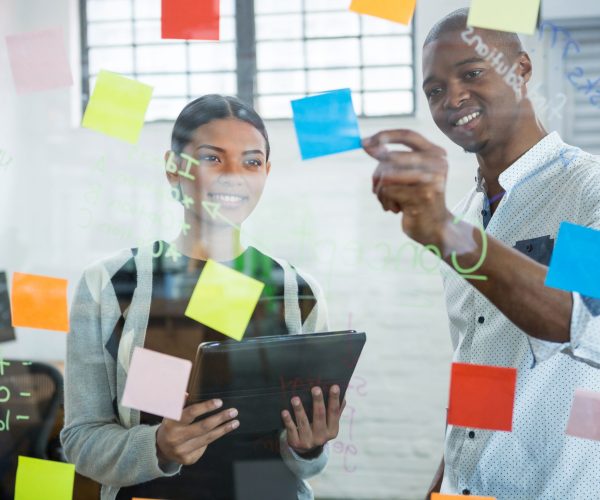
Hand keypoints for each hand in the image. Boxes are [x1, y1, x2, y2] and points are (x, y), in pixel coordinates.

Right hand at [156, 398, 238, 465]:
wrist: (161, 449)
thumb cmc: (171, 425)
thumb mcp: (171, 414)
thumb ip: (179, 404)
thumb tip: (186, 393)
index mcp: (171, 423)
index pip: (191, 413)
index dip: (206, 407)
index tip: (219, 402)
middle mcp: (176, 438)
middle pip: (203, 427)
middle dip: (220, 419)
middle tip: (233, 411)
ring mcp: (181, 450)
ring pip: (208, 439)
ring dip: (223, 430)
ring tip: (235, 422)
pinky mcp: (187, 459)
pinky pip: (204, 448)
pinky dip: (210, 439)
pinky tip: (215, 434)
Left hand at [282, 385, 345, 454]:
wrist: (306, 448)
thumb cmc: (319, 428)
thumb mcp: (329, 423)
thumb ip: (336, 410)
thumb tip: (344, 394)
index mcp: (332, 430)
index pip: (334, 413)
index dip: (334, 400)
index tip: (334, 386)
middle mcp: (321, 437)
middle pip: (319, 417)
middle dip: (318, 402)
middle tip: (315, 389)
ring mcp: (308, 441)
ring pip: (303, 423)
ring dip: (299, 410)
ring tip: (295, 398)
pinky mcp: (296, 443)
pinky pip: (291, 430)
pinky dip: (288, 421)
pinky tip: (284, 412)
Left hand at [363, 129, 452, 248]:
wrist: (434, 227)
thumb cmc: (417, 199)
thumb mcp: (407, 175)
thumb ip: (391, 159)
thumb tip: (365, 143)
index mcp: (435, 154)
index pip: (407, 135)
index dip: (384, 136)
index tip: (363, 142)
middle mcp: (437, 163)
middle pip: (391, 157)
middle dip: (377, 175)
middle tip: (377, 189)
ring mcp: (430, 179)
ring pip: (386, 175)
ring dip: (380, 191)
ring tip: (389, 201)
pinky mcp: (421, 196)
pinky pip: (387, 191)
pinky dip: (385, 201)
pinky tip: (396, 209)